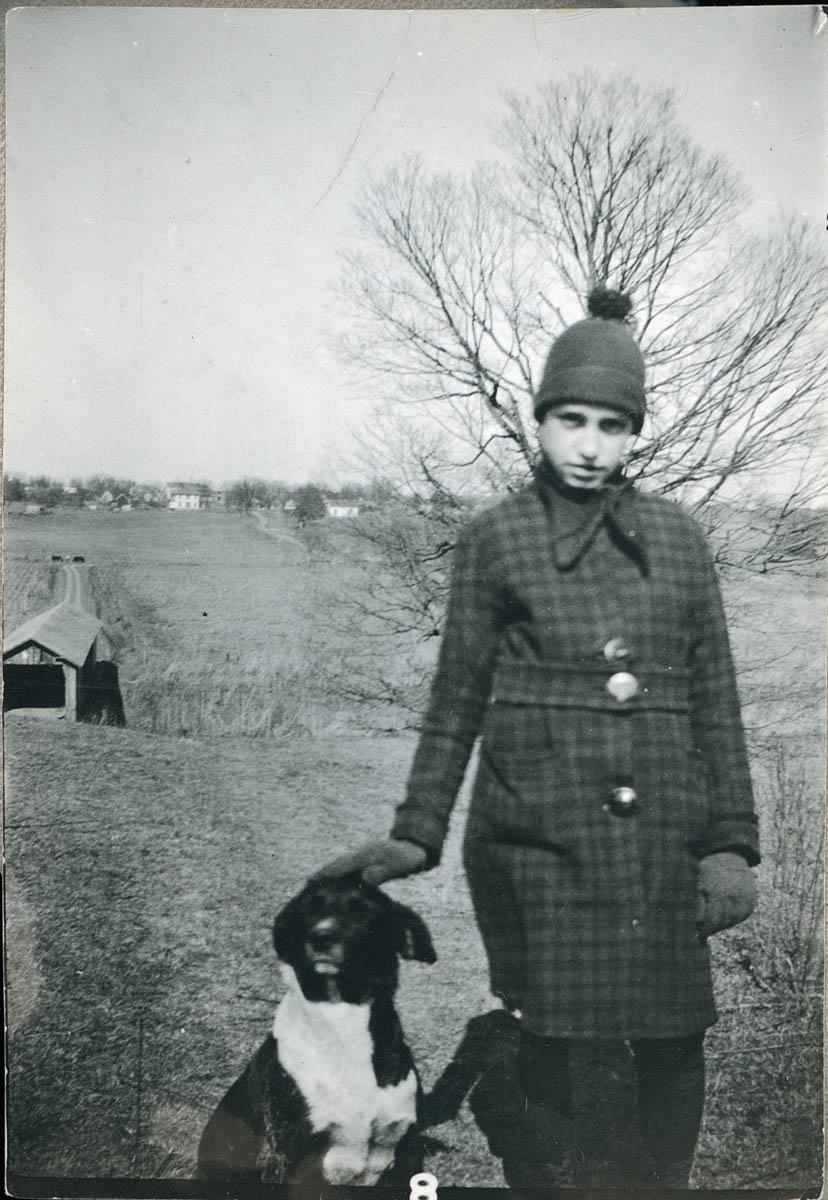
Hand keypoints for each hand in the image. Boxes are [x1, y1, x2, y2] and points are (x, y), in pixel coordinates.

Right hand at [310, 839, 429, 885]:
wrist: (415, 847)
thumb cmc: (407, 860)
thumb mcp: (397, 867)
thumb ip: (381, 873)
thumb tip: (364, 880)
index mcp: (365, 855)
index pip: (342, 865)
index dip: (328, 873)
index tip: (312, 880)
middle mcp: (361, 853)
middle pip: (338, 862)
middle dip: (324, 871)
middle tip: (308, 881)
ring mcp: (363, 854)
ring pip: (342, 862)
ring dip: (330, 870)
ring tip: (316, 880)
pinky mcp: (367, 858)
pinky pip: (349, 865)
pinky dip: (339, 870)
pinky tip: (337, 878)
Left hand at [696, 851, 756, 938]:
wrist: (729, 856)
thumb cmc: (709, 871)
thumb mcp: (699, 887)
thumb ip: (699, 907)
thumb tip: (698, 925)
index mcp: (718, 896)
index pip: (712, 923)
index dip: (705, 933)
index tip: (700, 938)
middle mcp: (733, 899)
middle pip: (723, 924)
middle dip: (713, 928)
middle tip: (705, 931)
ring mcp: (744, 900)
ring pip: (734, 921)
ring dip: (723, 924)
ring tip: (715, 922)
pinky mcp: (751, 900)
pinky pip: (743, 915)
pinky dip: (735, 918)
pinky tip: (727, 917)